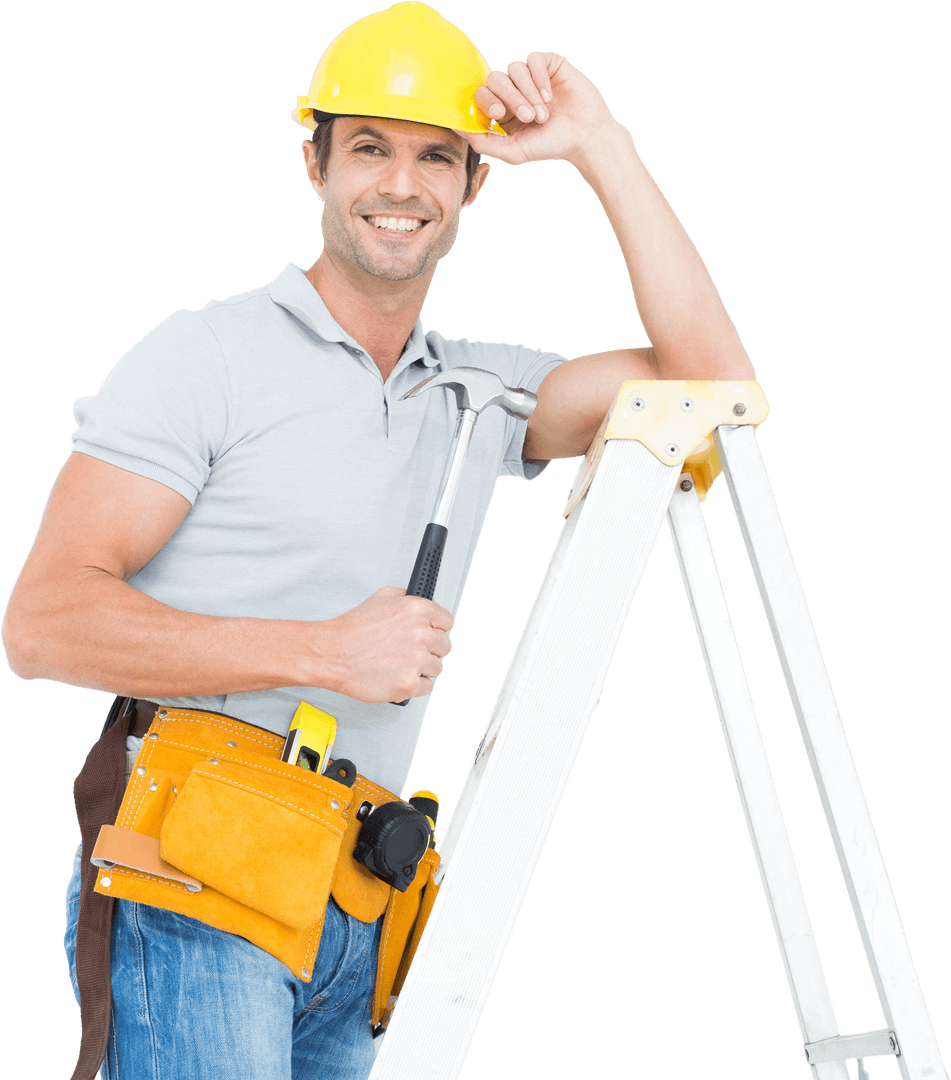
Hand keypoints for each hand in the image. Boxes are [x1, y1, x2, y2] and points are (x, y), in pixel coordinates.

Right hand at [318, 586, 453, 703]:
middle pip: (445, 646)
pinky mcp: (408, 684)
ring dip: (422, 668)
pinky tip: (399, 676)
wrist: (331, 654)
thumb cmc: (352, 629)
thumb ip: (407, 597)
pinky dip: (415, 685)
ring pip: (437, 668)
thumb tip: (423, 602)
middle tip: (411, 651)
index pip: (447, 622)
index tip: (431, 634)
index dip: (437, 629)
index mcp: (417, 610)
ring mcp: (416, 660)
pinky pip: (427, 687)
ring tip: (400, 664)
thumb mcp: (381, 597)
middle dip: (430, 649)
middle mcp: (421, 634)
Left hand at [458, 53, 618, 167]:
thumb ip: (485, 142)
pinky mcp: (549, 64)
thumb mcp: (514, 151)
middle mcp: (515, 90)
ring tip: (543, 114)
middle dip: (510, 98)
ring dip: (528, 93)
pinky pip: (533, 60)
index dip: (486, 101)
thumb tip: (458, 128)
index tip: (498, 113)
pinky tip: (549, 97)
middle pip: (495, 79)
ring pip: (514, 69)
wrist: (586, 137)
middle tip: (528, 117)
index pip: (482, 95)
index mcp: (504, 110)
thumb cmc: (552, 146)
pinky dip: (539, 79)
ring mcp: (531, 76)